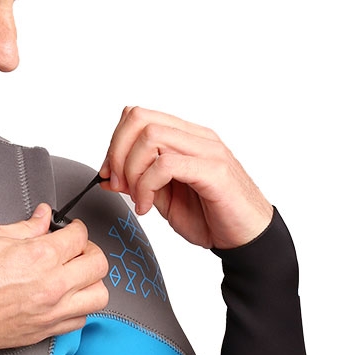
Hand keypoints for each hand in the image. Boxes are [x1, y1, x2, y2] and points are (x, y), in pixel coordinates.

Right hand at [0, 203, 108, 353]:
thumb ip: (25, 227)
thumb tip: (43, 217)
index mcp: (40, 257)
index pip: (80, 236)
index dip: (75, 228)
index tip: (70, 230)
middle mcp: (53, 285)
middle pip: (98, 264)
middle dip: (90, 250)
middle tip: (76, 249)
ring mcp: (52, 311)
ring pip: (99, 295)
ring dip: (91, 281)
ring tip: (75, 275)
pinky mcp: (46, 331)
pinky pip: (81, 319)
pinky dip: (79, 307)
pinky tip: (65, 298)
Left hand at [101, 106, 273, 248]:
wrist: (246, 239)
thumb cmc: (211, 217)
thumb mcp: (163, 199)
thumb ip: (138, 183)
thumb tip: (108, 176)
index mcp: (184, 138)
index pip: (138, 116)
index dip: (115, 143)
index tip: (109, 174)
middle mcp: (196, 138)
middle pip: (139, 119)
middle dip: (117, 153)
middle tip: (118, 184)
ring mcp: (208, 151)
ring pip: (151, 136)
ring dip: (132, 170)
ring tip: (138, 198)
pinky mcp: (215, 171)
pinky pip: (167, 164)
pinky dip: (147, 186)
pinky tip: (148, 206)